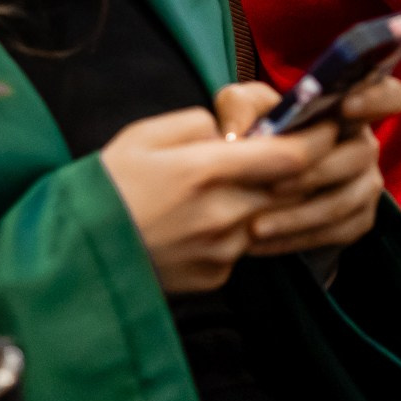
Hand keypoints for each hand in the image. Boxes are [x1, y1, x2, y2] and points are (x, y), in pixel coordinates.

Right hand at [100, 104, 326, 292]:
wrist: (69, 256)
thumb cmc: (105, 186)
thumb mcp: (145, 134)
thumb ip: (200, 124)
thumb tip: (236, 131)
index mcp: (207, 171)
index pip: (292, 157)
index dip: (321, 138)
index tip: (330, 122)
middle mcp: (223, 215)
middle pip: (294, 190)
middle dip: (308, 167)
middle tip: (310, 146)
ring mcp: (221, 252)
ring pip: (271, 219)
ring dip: (274, 199)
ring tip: (252, 179)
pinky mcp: (214, 277)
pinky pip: (244, 247)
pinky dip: (242, 228)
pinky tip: (212, 218)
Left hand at [245, 75, 400, 255]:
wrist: (257, 183)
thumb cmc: (258, 133)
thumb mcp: (243, 108)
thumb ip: (239, 107)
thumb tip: (239, 133)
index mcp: (348, 109)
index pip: (390, 95)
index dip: (376, 98)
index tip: (345, 107)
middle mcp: (365, 146)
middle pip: (359, 155)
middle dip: (315, 172)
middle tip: (273, 186)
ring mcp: (366, 185)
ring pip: (344, 201)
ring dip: (299, 215)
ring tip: (256, 226)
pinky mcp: (358, 219)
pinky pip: (336, 233)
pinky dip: (296, 239)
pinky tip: (261, 244)